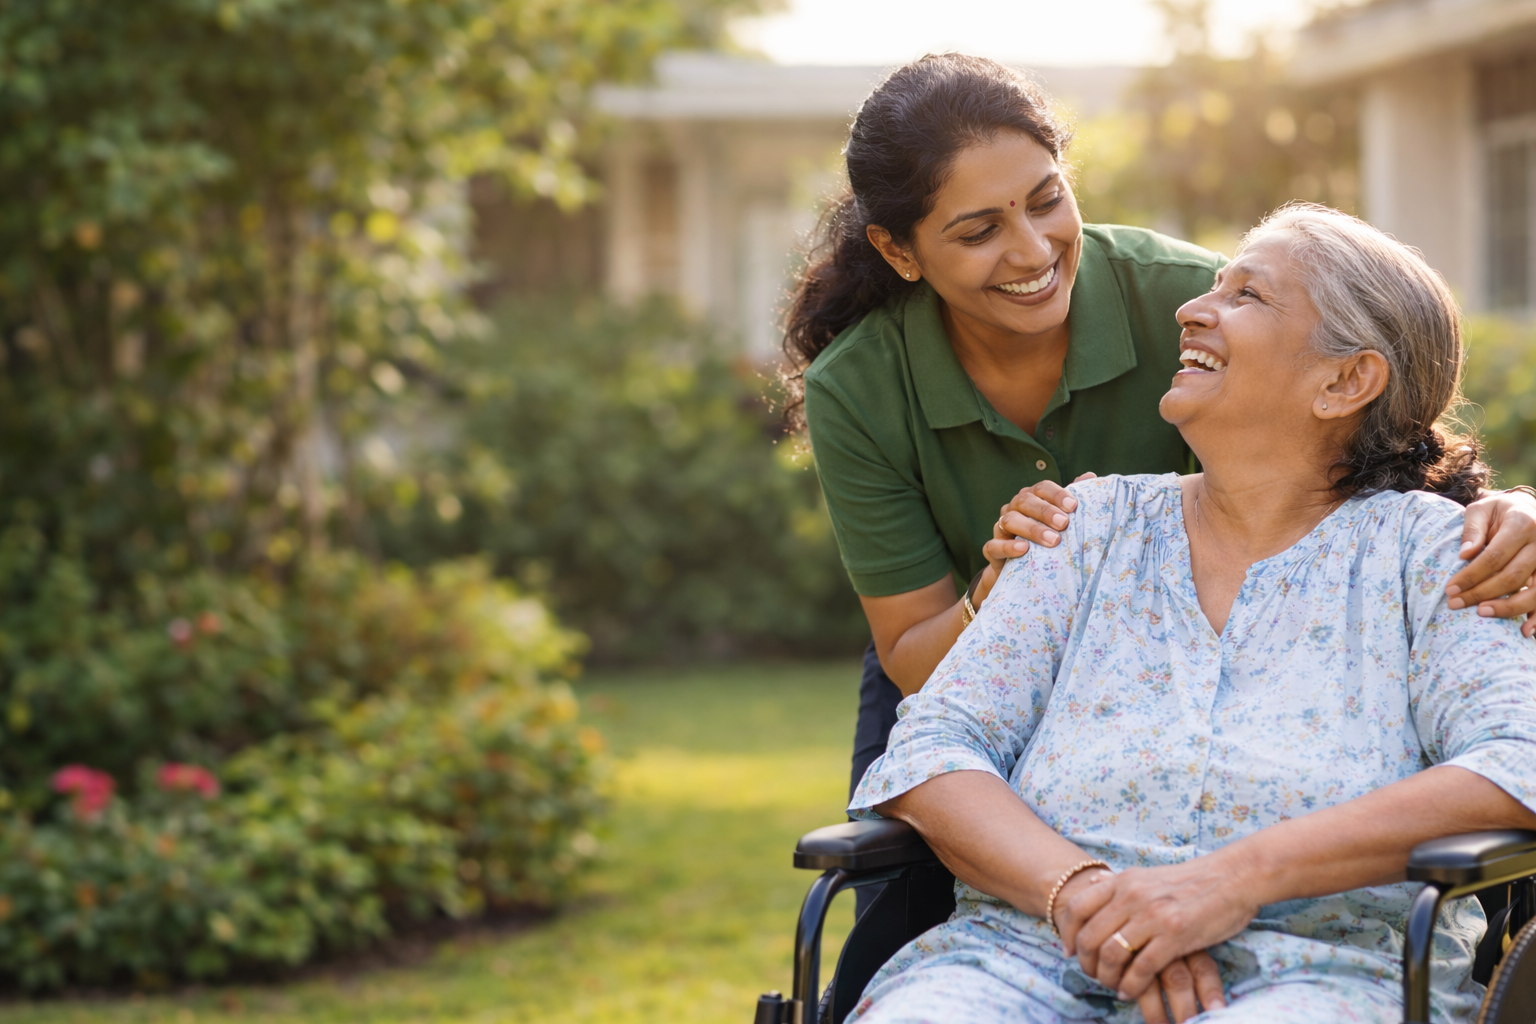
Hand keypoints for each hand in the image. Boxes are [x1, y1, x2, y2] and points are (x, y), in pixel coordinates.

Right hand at [983, 473, 1096, 569]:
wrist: (1023, 572)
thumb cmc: (1047, 539)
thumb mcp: (1062, 521)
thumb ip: (1073, 500)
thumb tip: (1090, 476)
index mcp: (1031, 498)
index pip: (1042, 488)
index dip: (1057, 494)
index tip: (1073, 506)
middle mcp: (1014, 509)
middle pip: (1025, 501)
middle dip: (1045, 511)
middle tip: (1064, 523)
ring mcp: (1000, 528)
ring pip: (1010, 521)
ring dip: (1032, 529)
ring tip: (1052, 540)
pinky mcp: (993, 550)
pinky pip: (994, 545)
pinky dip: (1007, 546)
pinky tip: (1023, 549)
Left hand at [1050, 868, 1224, 1022]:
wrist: (1233, 877)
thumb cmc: (1192, 880)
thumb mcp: (1148, 874)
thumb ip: (1120, 883)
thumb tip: (1091, 880)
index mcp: (1123, 881)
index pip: (1078, 907)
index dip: (1067, 932)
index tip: (1069, 951)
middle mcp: (1132, 895)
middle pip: (1090, 935)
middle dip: (1086, 962)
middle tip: (1092, 976)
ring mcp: (1153, 915)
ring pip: (1112, 954)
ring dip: (1107, 977)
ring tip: (1113, 986)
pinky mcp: (1175, 935)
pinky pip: (1141, 968)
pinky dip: (1131, 985)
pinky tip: (1130, 992)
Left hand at [1447, 489, 1535, 635]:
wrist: (1528, 509)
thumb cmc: (1499, 511)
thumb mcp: (1481, 509)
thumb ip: (1472, 529)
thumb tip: (1465, 554)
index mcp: (1522, 524)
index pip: (1494, 556)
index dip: (1471, 575)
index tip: (1450, 588)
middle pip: (1513, 576)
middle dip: (1482, 593)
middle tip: (1456, 604)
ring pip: (1535, 591)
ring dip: (1509, 608)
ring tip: (1482, 614)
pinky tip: (1526, 632)